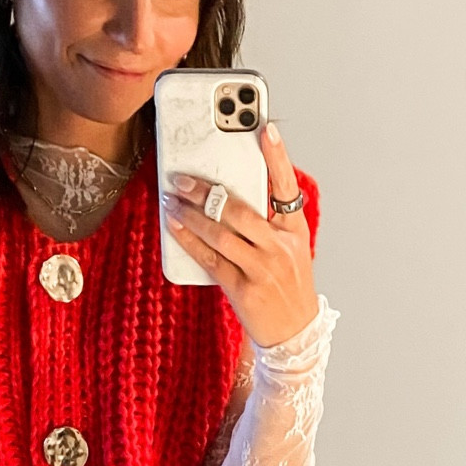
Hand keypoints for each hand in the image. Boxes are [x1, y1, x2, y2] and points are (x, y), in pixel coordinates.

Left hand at [162, 122, 318, 348]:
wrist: (295, 336)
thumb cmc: (288, 288)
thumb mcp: (290, 250)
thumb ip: (268, 223)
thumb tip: (229, 195)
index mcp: (294, 231)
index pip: (286, 186)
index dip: (277, 156)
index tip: (265, 129)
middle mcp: (280, 246)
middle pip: (239, 208)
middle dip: (206, 190)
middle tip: (182, 176)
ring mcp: (261, 268)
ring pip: (220, 232)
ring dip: (190, 213)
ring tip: (171, 198)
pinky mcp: (242, 289)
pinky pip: (209, 258)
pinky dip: (189, 239)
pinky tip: (174, 226)